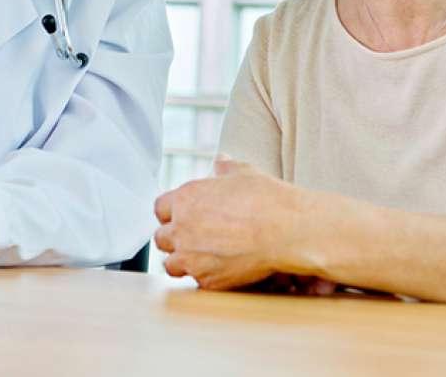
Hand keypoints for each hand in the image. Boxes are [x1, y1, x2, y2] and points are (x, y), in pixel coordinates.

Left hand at [153, 159, 316, 290]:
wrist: (285, 230)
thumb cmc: (265, 199)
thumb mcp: (242, 173)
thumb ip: (224, 168)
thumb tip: (221, 162)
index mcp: (185, 200)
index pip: (160, 208)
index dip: (171, 213)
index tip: (182, 217)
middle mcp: (181, 229)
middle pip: (161, 238)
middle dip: (174, 239)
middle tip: (192, 239)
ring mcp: (192, 257)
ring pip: (171, 265)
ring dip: (183, 261)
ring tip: (202, 258)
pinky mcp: (208, 280)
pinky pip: (197, 282)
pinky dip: (206, 278)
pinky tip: (221, 270)